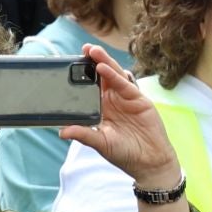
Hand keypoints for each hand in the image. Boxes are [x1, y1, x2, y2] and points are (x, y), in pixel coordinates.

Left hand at [59, 48, 181, 186]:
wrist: (149, 162)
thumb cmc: (124, 153)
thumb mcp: (100, 143)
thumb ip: (84, 134)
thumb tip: (62, 132)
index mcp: (102, 108)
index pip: (90, 87)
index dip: (83, 76)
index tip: (70, 64)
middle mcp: (113, 100)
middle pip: (102, 77)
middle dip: (93, 62)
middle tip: (83, 49)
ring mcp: (126, 98)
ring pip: (113, 76)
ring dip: (103, 62)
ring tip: (92, 51)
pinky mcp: (139, 100)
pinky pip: (125, 85)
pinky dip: (114, 76)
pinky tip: (103, 68)